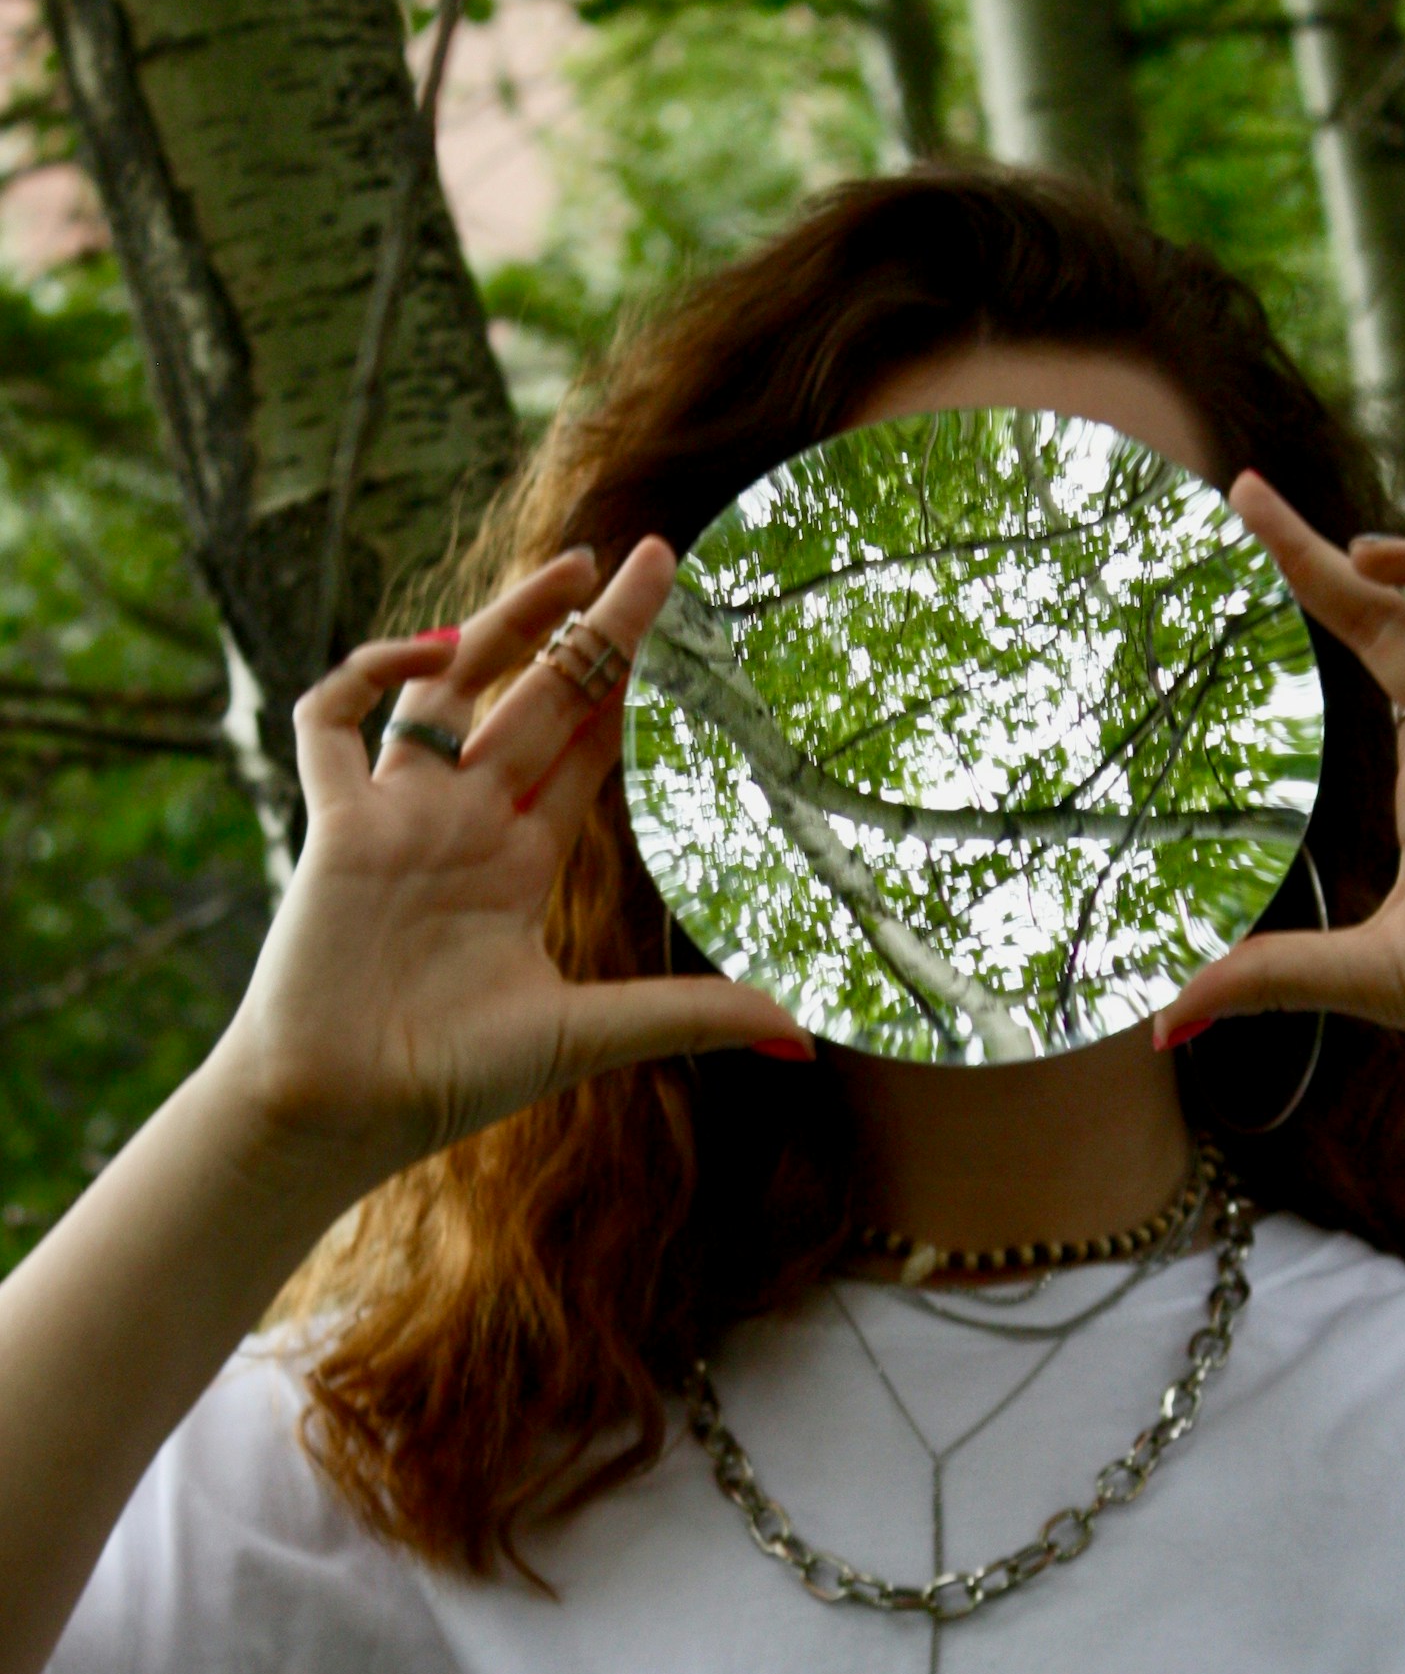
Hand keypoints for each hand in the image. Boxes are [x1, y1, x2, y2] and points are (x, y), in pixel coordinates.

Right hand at [211, 540, 809, 1190]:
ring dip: (503, 623)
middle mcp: (463, 820)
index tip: (679, 620)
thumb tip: (803, 1041)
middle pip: (539, 695)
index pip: (587, 744)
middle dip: (593, 628)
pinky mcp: (333, 824)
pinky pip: (331, 722)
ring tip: (568, 570)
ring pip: (450, 688)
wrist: (337, 1115)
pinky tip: (429, 656)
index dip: (629, 680)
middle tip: (649, 559)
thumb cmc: (447, 1080)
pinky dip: (367, 675)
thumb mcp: (588, 1035)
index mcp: (520, 858)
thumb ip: (690, 1017)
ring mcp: (397, 815)